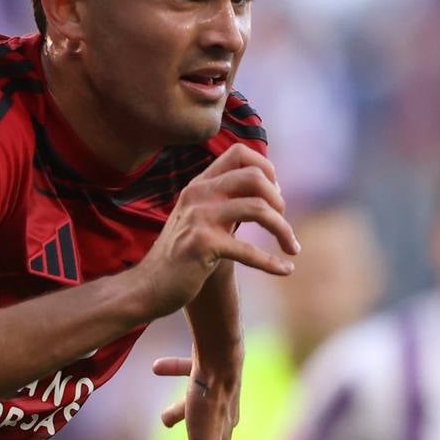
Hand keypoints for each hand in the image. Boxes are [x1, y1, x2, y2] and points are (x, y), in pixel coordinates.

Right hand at [127, 147, 297, 318]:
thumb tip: (269, 189)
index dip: (266, 169)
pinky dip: (272, 262)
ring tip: (291, 247)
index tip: (275, 194)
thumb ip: (226, 200)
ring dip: (283, 230)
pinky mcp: (202, 245)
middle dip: (279, 200)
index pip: (239, 153)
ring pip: (258, 208)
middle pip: (254, 177)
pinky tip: (286, 270)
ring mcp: (199, 218)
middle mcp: (198, 194)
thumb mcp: (201, 217)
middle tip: (282, 222)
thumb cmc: (182, 254)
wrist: (148, 286)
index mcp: (200, 184)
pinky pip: (249, 250)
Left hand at [151, 354, 240, 439]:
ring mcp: (216, 392)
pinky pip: (190, 372)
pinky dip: (175, 372)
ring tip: (164, 419)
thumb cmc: (209, 401)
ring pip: (196, 409)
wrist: (220, 354)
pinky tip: (156, 367)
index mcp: (219, 439)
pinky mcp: (209, 368)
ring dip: (180, 415)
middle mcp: (221, 417)